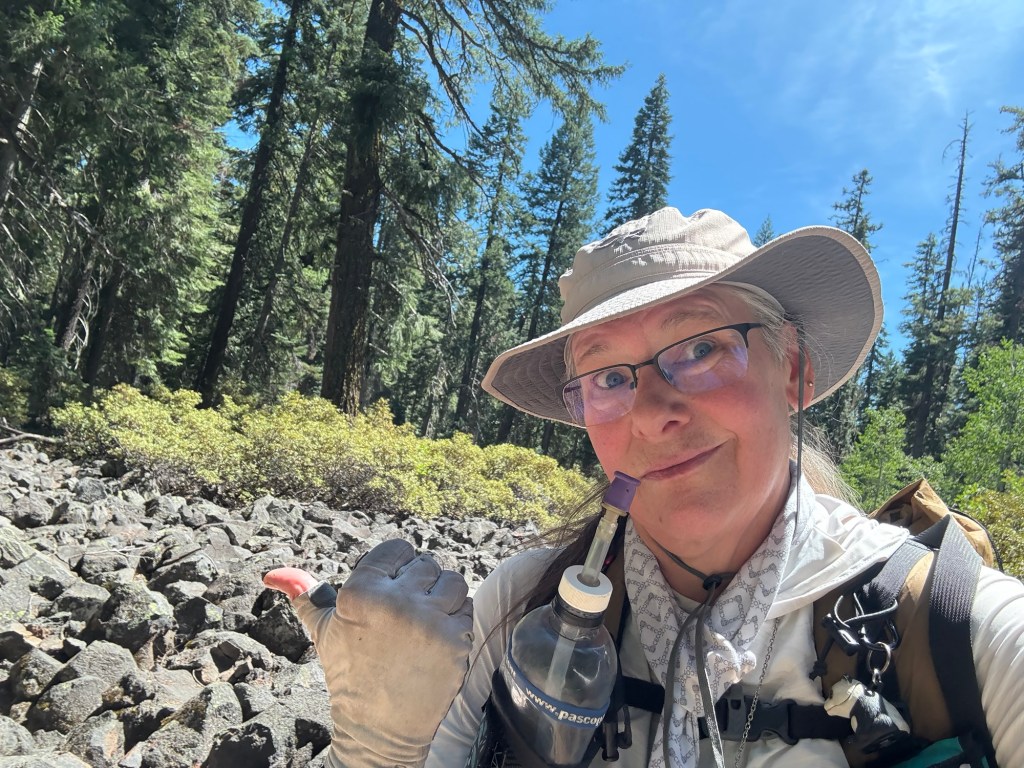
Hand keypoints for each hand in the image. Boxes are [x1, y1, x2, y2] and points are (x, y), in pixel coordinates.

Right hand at [264, 539, 472, 767]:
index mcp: (361, 592)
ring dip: (443, 599)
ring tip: (424, 624)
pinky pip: (466, 607)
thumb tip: (273, 574)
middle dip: (419, 586)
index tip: (390, 593)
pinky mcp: (457, 640)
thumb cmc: (351, 675)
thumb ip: (306, 596)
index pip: (397, 549)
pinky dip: (457, 620)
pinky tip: (436, 641)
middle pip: (427, 564)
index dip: (397, 569)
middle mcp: (396, 601)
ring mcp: (429, 621)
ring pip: (452, 581)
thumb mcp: (324, 633)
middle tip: (404, 619)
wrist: (378, 729)